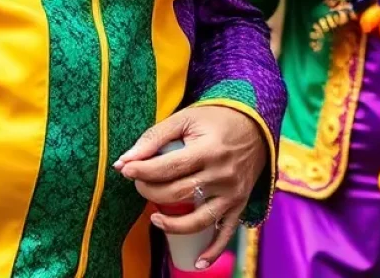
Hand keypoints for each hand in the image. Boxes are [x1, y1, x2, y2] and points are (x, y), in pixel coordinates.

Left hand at [115, 105, 267, 269]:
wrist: (255, 124)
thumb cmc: (216, 119)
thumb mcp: (186, 118)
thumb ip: (155, 136)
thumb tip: (126, 159)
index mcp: (208, 149)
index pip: (168, 167)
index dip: (142, 170)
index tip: (125, 168)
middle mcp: (221, 174)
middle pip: (178, 193)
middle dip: (150, 191)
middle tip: (138, 184)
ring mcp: (232, 192)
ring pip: (198, 220)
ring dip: (172, 224)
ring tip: (154, 218)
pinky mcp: (239, 204)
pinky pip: (226, 233)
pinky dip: (213, 251)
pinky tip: (197, 261)